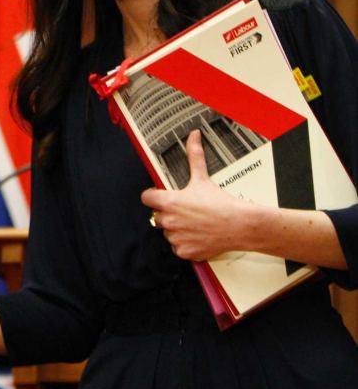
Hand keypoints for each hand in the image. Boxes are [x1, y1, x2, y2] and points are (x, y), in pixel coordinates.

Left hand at [141, 129, 250, 259]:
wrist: (240, 225)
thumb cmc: (221, 203)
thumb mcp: (202, 178)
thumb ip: (194, 156)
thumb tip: (193, 136)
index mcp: (169, 202)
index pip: (146, 198)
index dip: (153, 195)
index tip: (161, 196)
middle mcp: (168, 221)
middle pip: (157, 216)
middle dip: (168, 213)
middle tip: (185, 210)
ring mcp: (176, 238)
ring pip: (168, 232)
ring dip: (176, 229)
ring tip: (194, 223)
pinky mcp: (184, 252)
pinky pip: (177, 247)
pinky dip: (185, 243)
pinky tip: (198, 235)